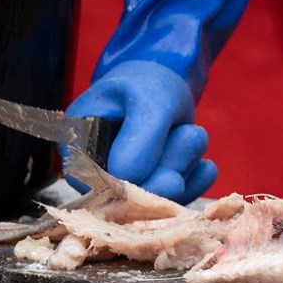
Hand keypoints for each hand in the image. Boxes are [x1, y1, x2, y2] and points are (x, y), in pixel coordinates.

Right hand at [67, 61, 215, 202]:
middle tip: (193, 136)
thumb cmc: (146, 84)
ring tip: (193, 133)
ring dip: (183, 168)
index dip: (136, 189)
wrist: (161, 84)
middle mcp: (94, 174)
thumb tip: (127, 178)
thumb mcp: (148, 99)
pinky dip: (193, 182)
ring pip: (156, 199)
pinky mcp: (149, 190)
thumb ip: (140, 136)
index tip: (172, 178)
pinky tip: (205, 165)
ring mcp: (122, 186)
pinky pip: (173, 199)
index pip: (99, 186)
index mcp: (78, 147)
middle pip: (130, 199)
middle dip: (168, 171)